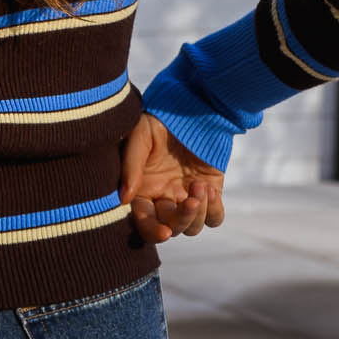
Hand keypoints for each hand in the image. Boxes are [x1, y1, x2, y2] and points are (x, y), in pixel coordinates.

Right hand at [120, 111, 225, 243]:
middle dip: (181, 220)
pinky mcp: (210, 193)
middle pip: (169, 228)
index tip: (163, 232)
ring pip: (192, 227)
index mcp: (141, 191)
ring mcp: (186, 197)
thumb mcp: (139, 137)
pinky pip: (214, 217)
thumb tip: (124, 200)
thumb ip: (130, 167)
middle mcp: (162, 199)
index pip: (143, 222)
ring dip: (197, 214)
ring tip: (199, 187)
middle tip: (190, 200)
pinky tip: (208, 190)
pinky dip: (212, 211)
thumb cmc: (159, 120)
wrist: (192, 106)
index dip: (151, 231)